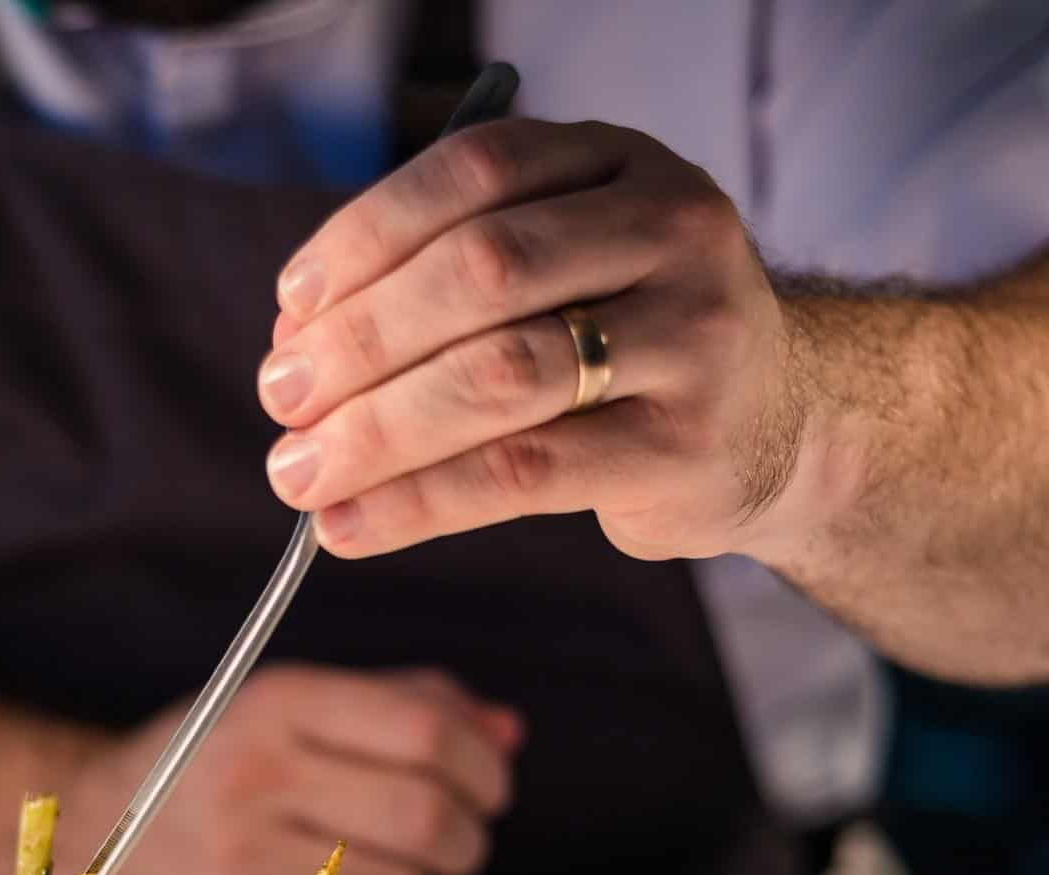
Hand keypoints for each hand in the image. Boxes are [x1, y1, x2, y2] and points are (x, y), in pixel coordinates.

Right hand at [57, 663, 522, 874]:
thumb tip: (506, 733)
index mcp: (277, 704)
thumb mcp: (291, 704)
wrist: (90, 823)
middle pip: (425, 813)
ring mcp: (242, 857)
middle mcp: (257, 776)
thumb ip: (404, 705)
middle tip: (462, 832)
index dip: (483, 763)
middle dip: (469, 832)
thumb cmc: (210, 760)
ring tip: (396, 862)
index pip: (425, 731)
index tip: (489, 780)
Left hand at [259, 118, 809, 562]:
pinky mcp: (685, 445)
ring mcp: (693, 335)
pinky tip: (348, 526)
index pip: (474, 173)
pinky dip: (418, 503)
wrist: (779, 423)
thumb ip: (439, 284)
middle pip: (481, 271)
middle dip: (359, 340)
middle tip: (280, 397)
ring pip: (500, 375)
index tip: (291, 306)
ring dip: (375, 430)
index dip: (366, 235)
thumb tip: (295, 346)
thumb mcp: (557, 271)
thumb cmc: (623, 341)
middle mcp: (671, 230)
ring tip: (296, 474)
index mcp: (619, 164)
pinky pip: (523, 473)